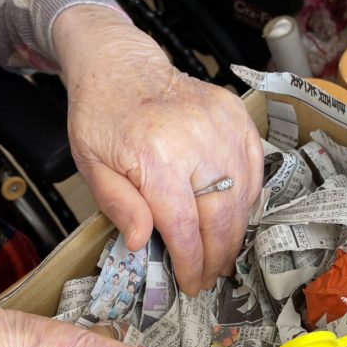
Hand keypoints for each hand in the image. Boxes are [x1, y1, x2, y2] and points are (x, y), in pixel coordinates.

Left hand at [54, 6, 263, 295]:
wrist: (121, 63)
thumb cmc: (102, 116)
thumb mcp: (92, 166)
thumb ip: (119, 206)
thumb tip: (143, 243)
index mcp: (155, 156)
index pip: (185, 227)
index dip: (191, 262)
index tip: (191, 283)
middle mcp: (195, 140)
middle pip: (221, 218)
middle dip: (217, 256)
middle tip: (209, 278)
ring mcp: (222, 126)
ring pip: (243, 198)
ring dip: (236, 234)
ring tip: (222, 255)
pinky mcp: (237, 116)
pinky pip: (254, 169)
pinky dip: (248, 199)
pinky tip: (234, 218)